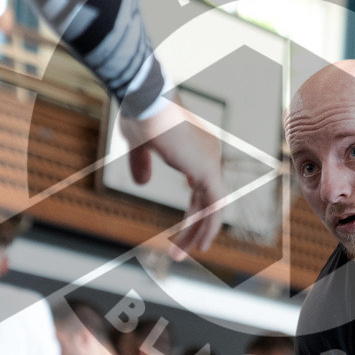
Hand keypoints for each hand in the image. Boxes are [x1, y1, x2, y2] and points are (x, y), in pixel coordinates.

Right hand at [119, 100, 224, 259]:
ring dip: (198, 232)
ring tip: (182, 255)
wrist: (145, 99)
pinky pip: (214, 206)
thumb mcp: (139, 145)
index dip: (194, 211)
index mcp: (196, 149)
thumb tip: (142, 184)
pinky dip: (209, 226)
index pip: (200, 187)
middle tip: (181, 251)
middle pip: (206, 200)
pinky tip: (199, 244)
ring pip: (211, 207)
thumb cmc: (140, 113)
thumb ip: (142, 163)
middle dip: (194, 227)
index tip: (185, 232)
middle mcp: (208, 155)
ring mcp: (211, 162)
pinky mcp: (207, 169)